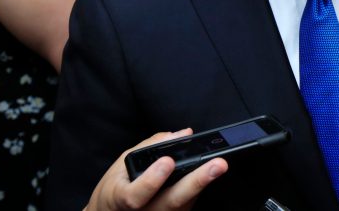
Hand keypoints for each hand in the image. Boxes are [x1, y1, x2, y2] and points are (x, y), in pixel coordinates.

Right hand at [85, 129, 227, 210]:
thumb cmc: (119, 186)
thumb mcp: (124, 163)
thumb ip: (153, 146)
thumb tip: (184, 134)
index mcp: (121, 200)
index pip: (136, 195)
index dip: (152, 180)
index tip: (168, 161)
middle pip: (172, 201)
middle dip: (197, 181)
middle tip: (218, 164)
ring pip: (185, 203)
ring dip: (203, 184)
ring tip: (219, 165)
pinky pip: (188, 204)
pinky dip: (198, 187)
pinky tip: (208, 173)